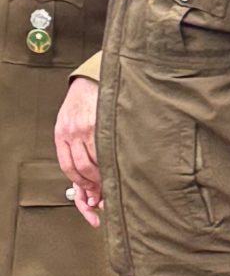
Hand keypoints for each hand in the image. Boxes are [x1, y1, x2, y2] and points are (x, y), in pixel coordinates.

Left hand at [55, 74, 101, 224]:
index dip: (81, 185)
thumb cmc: (82, 104)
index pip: (68, 167)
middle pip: (81, 168)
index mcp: (61, 135)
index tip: (91, 196)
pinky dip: (114, 161)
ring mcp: (87, 127)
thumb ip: (75, 148)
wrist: (91, 79)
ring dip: (106, 176)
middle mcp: (72, 132)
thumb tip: (87, 177)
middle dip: (94, 185)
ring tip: (116, 182)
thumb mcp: (69, 124)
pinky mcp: (102, 121)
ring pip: (96, 161)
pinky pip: (107, 149)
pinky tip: (122, 165)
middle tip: (105, 196)